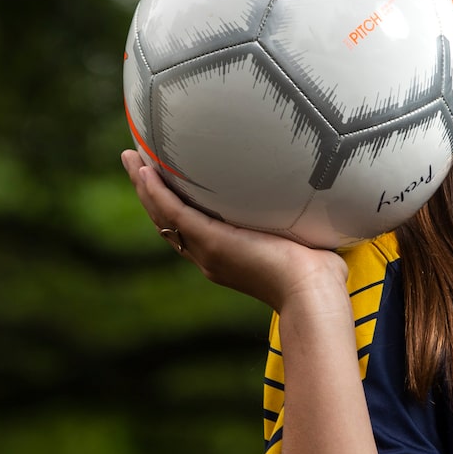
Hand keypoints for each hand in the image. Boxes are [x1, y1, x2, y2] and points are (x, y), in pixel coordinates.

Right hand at [120, 150, 347, 310]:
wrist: (312, 295)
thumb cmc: (319, 274)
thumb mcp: (303, 241)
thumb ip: (300, 219)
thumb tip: (321, 196)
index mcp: (227, 257)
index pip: (191, 228)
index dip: (174, 206)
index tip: (165, 184)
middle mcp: (209, 256)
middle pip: (168, 221)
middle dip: (150, 192)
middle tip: (135, 164)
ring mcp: (207, 250)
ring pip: (163, 215)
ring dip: (144, 186)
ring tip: (131, 159)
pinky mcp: (212, 242)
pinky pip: (174, 212)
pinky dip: (156, 192)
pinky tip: (145, 170)